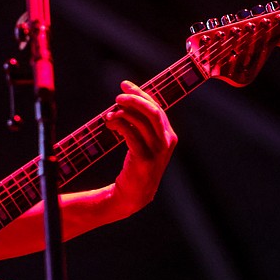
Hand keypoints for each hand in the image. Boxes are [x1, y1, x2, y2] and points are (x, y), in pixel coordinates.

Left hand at [104, 80, 177, 216]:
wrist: (134, 195)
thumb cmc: (136, 165)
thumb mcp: (144, 142)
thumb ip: (141, 123)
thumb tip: (126, 99)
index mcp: (170, 135)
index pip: (157, 107)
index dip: (141, 93)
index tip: (125, 85)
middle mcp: (167, 142)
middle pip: (153, 111)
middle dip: (134, 99)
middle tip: (117, 97)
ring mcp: (157, 151)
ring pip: (141, 121)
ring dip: (123, 113)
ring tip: (109, 114)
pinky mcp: (144, 159)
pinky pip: (131, 134)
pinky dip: (119, 124)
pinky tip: (110, 123)